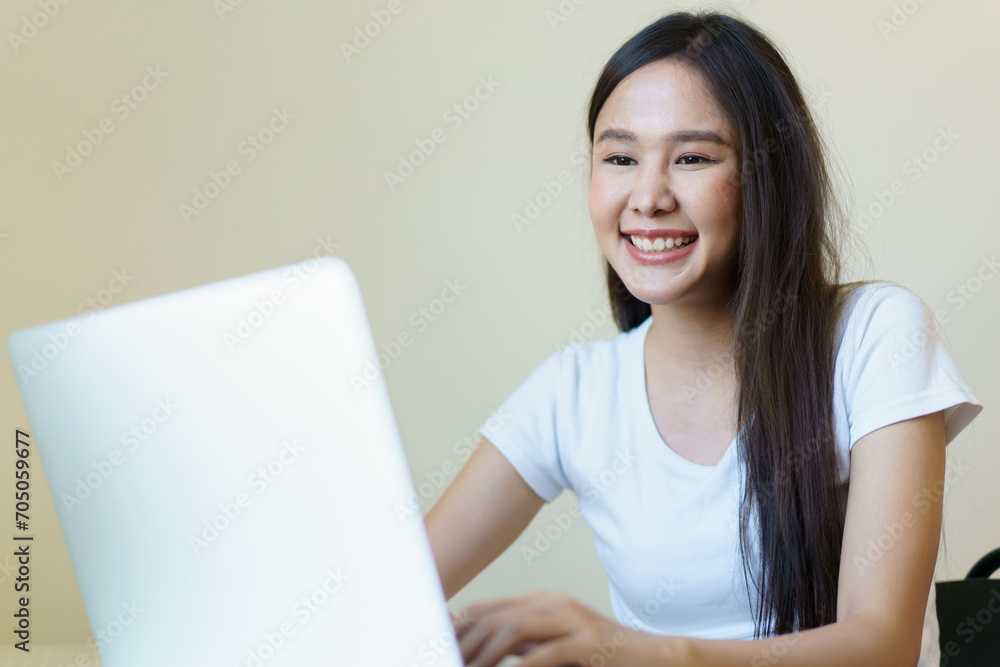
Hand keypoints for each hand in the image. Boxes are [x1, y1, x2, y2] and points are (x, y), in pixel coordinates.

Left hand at [451, 588, 661, 666]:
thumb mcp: (553, 647)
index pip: (487, 609)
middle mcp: (553, 603)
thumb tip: (481, 652)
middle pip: (495, 617)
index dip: (458, 627)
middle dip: (465, 643)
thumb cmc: (599, 656)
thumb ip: (522, 645)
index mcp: (541, 601)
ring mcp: (572, 618)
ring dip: (486, 655)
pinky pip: (547, 652)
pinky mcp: (589, 640)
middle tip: (447, 660)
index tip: (438, 645)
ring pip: (514, 629)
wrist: (653, 656)